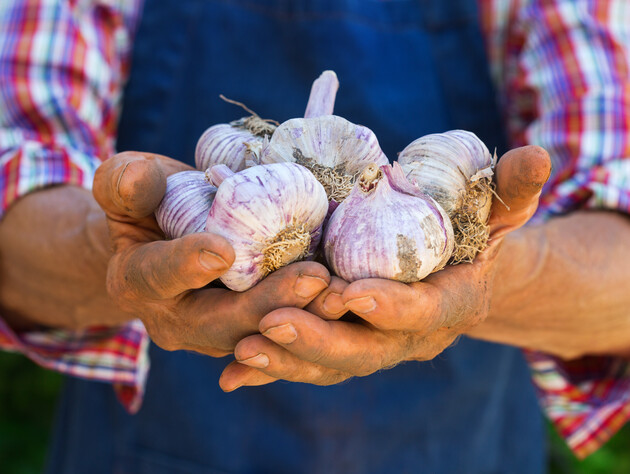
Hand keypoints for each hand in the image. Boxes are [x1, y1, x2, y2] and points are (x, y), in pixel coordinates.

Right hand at [93, 152, 333, 355]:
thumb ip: (124, 182)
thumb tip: (139, 178)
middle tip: (313, 279)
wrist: (169, 236)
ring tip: (342, 293)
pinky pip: (286, 330)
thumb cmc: (148, 204)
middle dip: (269, 304)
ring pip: (263, 334)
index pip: (159, 276)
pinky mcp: (255, 327)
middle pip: (224, 322)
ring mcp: (221, 331)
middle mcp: (180, 320)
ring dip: (306, 318)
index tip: (222, 251)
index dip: (187, 265)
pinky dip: (316, 316)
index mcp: (139, 282)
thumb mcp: (126, 185)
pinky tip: (350, 297)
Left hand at [219, 145, 551, 388]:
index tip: (351, 294)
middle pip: (366, 351)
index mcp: (448, 304)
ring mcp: (374, 346)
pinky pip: (307, 363)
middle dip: (321, 341)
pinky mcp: (343, 345)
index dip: (392, 308)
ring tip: (242, 350)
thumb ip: (510, 188)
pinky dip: (273, 368)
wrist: (455, 270)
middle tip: (274, 322)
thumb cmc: (472, 232)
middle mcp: (409, 336)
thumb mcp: (496, 208)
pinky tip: (232, 371)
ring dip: (287, 361)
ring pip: (331, 366)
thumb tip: (537, 153)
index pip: (424, 313)